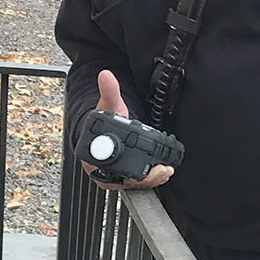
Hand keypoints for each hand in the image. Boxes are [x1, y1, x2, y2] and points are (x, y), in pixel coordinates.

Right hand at [80, 71, 174, 190]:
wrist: (100, 133)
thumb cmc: (103, 122)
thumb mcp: (108, 106)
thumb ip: (109, 91)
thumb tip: (106, 75)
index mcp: (93, 157)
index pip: (110, 167)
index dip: (127, 169)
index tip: (143, 170)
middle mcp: (101, 171)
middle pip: (125, 179)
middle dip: (146, 177)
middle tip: (163, 170)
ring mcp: (112, 178)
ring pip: (132, 184)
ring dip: (151, 179)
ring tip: (166, 171)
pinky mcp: (122, 181)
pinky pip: (136, 184)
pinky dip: (149, 180)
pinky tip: (161, 173)